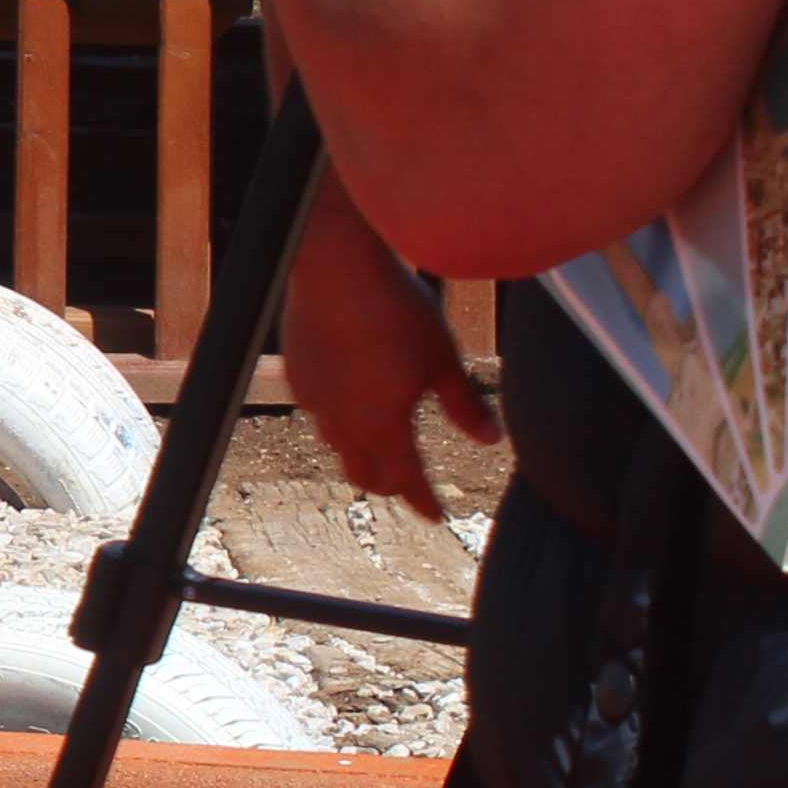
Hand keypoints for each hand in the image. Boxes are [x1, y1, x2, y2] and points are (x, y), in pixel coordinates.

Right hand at [282, 179, 491, 524]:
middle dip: (388, 485)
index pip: (407, 480)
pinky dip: (338, 418)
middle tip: (406, 486)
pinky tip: (347, 399)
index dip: (424, 502)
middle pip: (363, 473)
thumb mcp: (444, 361)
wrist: (337, 270)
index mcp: (383, 426)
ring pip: (337, 444)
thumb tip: (491, 439)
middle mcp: (343, 422)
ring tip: (376, 445)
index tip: (436, 517)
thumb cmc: (396, 312)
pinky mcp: (297, 374)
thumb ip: (465, 406)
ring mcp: (314, 399)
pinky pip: (318, 412)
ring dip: (360, 453)